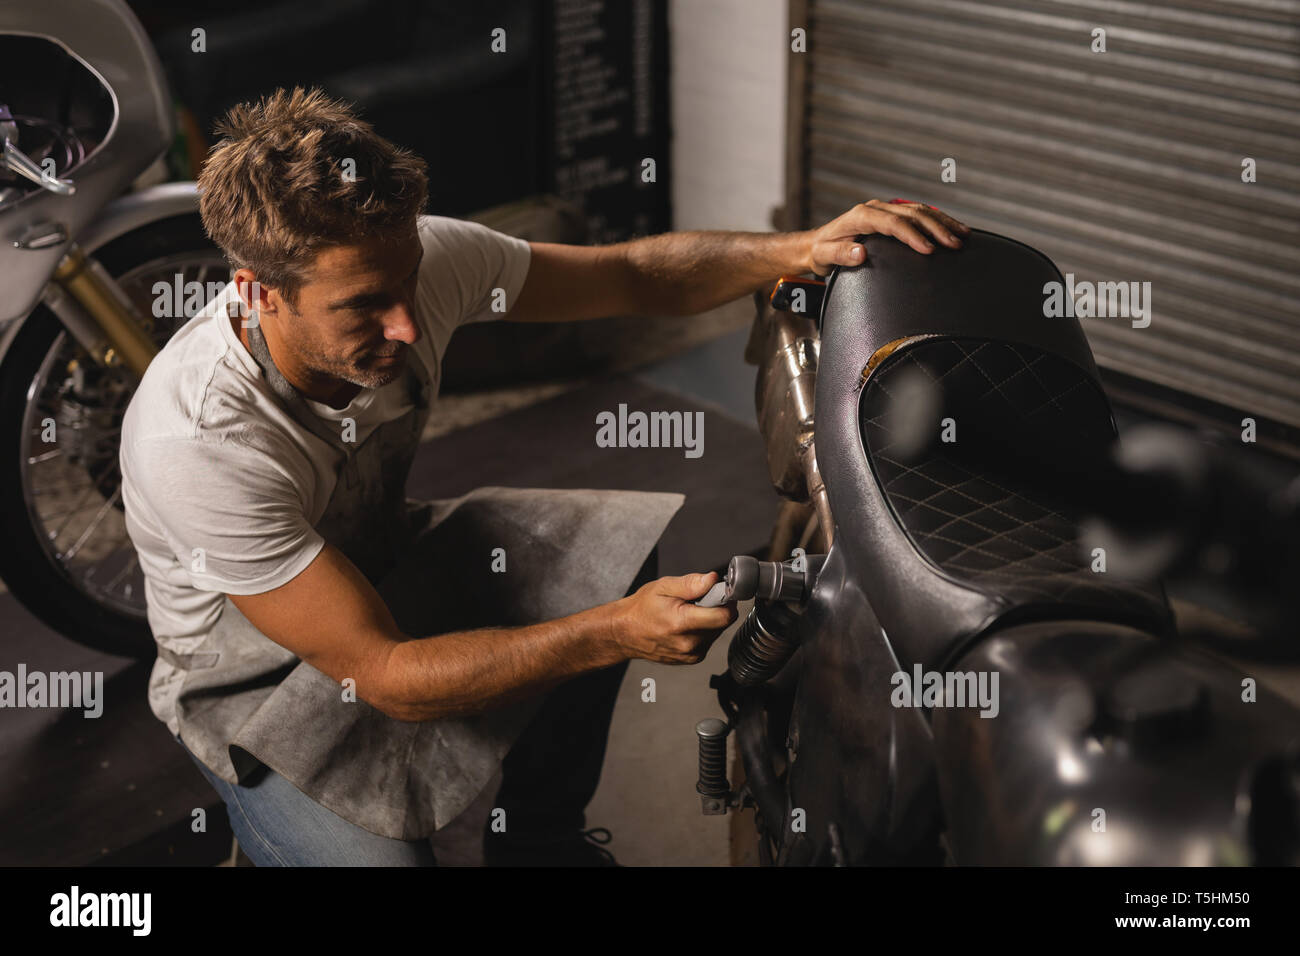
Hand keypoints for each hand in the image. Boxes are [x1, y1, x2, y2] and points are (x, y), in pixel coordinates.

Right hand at [610, 572, 737, 664]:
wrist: (625, 633)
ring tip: (688, 613)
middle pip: (722, 623)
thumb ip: (690, 583)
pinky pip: (708, 641)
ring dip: (709, 620)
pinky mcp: (691, 659)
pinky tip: (686, 625)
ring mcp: (690, 654)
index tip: (721, 592)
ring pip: (717, 632)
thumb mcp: (663, 587)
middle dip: (715, 608)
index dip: (727, 601)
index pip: (724, 616)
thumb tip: (712, 580)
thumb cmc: (641, 609)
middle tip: (698, 600)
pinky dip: (703, 630)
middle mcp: (689, 643)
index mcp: (682, 623)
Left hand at [803, 199, 970, 276]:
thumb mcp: (823, 256)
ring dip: (943, 223)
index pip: (893, 223)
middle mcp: (875, 208)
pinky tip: (953, 229)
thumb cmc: (820, 252)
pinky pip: (918, 214)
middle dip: (936, 229)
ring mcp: (885, 210)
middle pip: (912, 214)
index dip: (912, 236)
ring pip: (919, 211)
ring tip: (963, 235)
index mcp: (861, 215)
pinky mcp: (891, 215)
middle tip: (955, 244)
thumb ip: (840, 255)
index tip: (929, 249)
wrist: (817, 245)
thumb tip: (860, 253)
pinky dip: (938, 221)